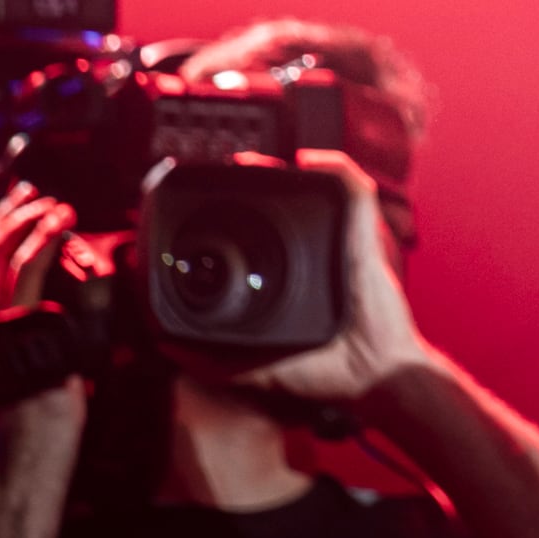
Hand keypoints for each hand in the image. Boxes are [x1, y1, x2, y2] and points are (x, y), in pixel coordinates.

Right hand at [0, 183, 100, 436]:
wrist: (26, 438)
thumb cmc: (25, 404)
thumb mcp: (1, 362)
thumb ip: (1, 328)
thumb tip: (22, 293)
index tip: (4, 207)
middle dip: (4, 214)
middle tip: (30, 194)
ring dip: (27, 220)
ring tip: (53, 205)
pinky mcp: (14, 325)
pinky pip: (26, 270)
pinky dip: (43, 239)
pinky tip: (59, 225)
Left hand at [219, 151, 429, 405]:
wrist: (372, 376)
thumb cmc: (323, 371)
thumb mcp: (254, 366)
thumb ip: (212, 358)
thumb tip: (166, 344)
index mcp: (296, 276)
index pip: (266, 232)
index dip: (238, 211)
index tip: (208, 206)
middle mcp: (322, 253)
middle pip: (291, 203)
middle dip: (256, 184)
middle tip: (229, 176)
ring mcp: (345, 243)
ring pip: (320, 190)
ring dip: (286, 173)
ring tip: (252, 165)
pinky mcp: (366, 239)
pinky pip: (355, 194)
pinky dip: (337, 170)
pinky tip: (309, 161)